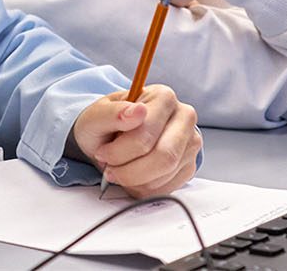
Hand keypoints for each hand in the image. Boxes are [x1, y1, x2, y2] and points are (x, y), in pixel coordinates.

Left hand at [71, 85, 202, 197]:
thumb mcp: (96, 115)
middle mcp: (184, 117)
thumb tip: (138, 111)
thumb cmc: (105, 123)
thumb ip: (113, 113)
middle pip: (164, 157)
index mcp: (163, 97)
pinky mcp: (189, 165)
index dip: (119, 152)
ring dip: (134, 181)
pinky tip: (132, 177)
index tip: (102, 153)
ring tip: (119, 170)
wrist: (111, 136)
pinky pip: (168, 187)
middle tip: (109, 170)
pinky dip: (144, 188)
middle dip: (129, 171)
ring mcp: (191, 142)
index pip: (146, 135)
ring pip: (166, 174)